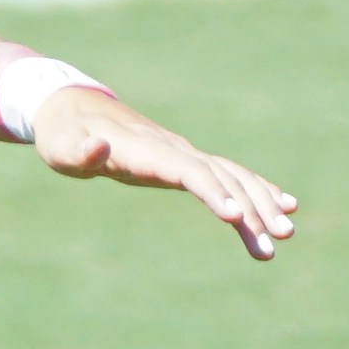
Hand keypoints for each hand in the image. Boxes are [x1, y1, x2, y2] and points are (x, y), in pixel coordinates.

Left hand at [32, 86, 298, 262]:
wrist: (74, 111)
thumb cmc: (64, 135)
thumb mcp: (62, 147)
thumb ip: (80, 151)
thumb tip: (96, 149)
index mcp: (147, 150)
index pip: (188, 171)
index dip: (212, 192)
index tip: (235, 218)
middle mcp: (174, 149)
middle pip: (223, 176)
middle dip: (253, 205)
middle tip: (281, 236)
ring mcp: (184, 154)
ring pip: (233, 177)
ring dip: (261, 204)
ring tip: (286, 235)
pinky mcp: (185, 162)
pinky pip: (228, 177)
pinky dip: (254, 193)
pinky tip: (278, 211)